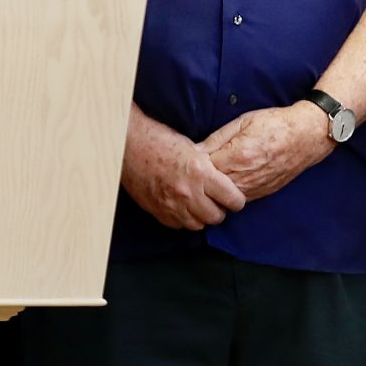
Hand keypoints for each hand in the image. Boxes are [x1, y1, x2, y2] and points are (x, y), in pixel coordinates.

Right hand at [119, 106, 245, 230]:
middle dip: (219, 209)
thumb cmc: (160, 140)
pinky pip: (178, 225)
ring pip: (198, 225)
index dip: (236, 199)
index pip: (233, 200)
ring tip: (197, 203)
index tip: (233, 197)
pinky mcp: (158, 211)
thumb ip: (209, 169)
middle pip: (217, 217)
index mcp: (201, 173)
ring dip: (200, 216)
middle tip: (215, 200)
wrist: (129, 144)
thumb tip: (225, 183)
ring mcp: (172, 204)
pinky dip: (182, 218)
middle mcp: (188, 192)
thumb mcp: (193, 149)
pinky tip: (180, 205)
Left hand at [200, 104, 336, 205]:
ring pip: (222, 197)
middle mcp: (244, 177)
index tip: (183, 159)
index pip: (203, 168)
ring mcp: (253, 188)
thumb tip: (194, 150)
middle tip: (189, 171)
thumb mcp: (242, 121)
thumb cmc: (274, 124)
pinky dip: (226, 193)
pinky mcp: (261, 194)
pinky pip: (237, 199)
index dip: (191, 165)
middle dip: (198, 180)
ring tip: (205, 177)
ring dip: (212, 189)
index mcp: (237, 156)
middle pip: (209, 186)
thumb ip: (216, 138)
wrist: (306, 137)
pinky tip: (222, 183)